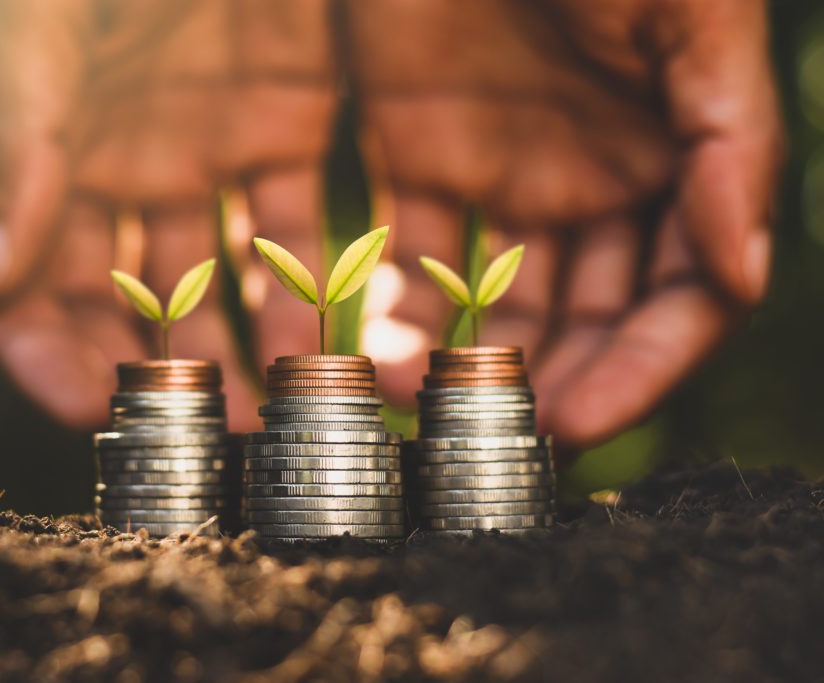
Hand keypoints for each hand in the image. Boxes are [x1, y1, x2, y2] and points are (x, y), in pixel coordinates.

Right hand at [0, 0, 337, 430]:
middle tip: (197, 440)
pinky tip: (326, 349)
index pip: (21, 276)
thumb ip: (16, 127)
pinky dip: (309, 292)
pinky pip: (294, 230)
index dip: (43, 350)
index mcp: (41, 142)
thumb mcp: (43, 7)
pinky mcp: (288, 127)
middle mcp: (115, 162)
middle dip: (151, 376)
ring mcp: (201, 149)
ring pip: (210, 280)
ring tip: (270, 417)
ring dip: (236, 354)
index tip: (82, 413)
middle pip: (119, 299)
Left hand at [345, 0, 782, 448]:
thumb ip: (725, 139)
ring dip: (470, 362)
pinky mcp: (420, 153)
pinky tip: (377, 347)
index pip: (680, 297)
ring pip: (498, 302)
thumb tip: (743, 274)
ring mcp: (504, 176)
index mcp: (672, 158)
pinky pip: (410, 252)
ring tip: (426, 406)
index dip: (643, 369)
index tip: (581, 423)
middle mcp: (594, 184)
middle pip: (586, 319)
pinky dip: (398, 305)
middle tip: (503, 443)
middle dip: (554, 384)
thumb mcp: (685, 10)